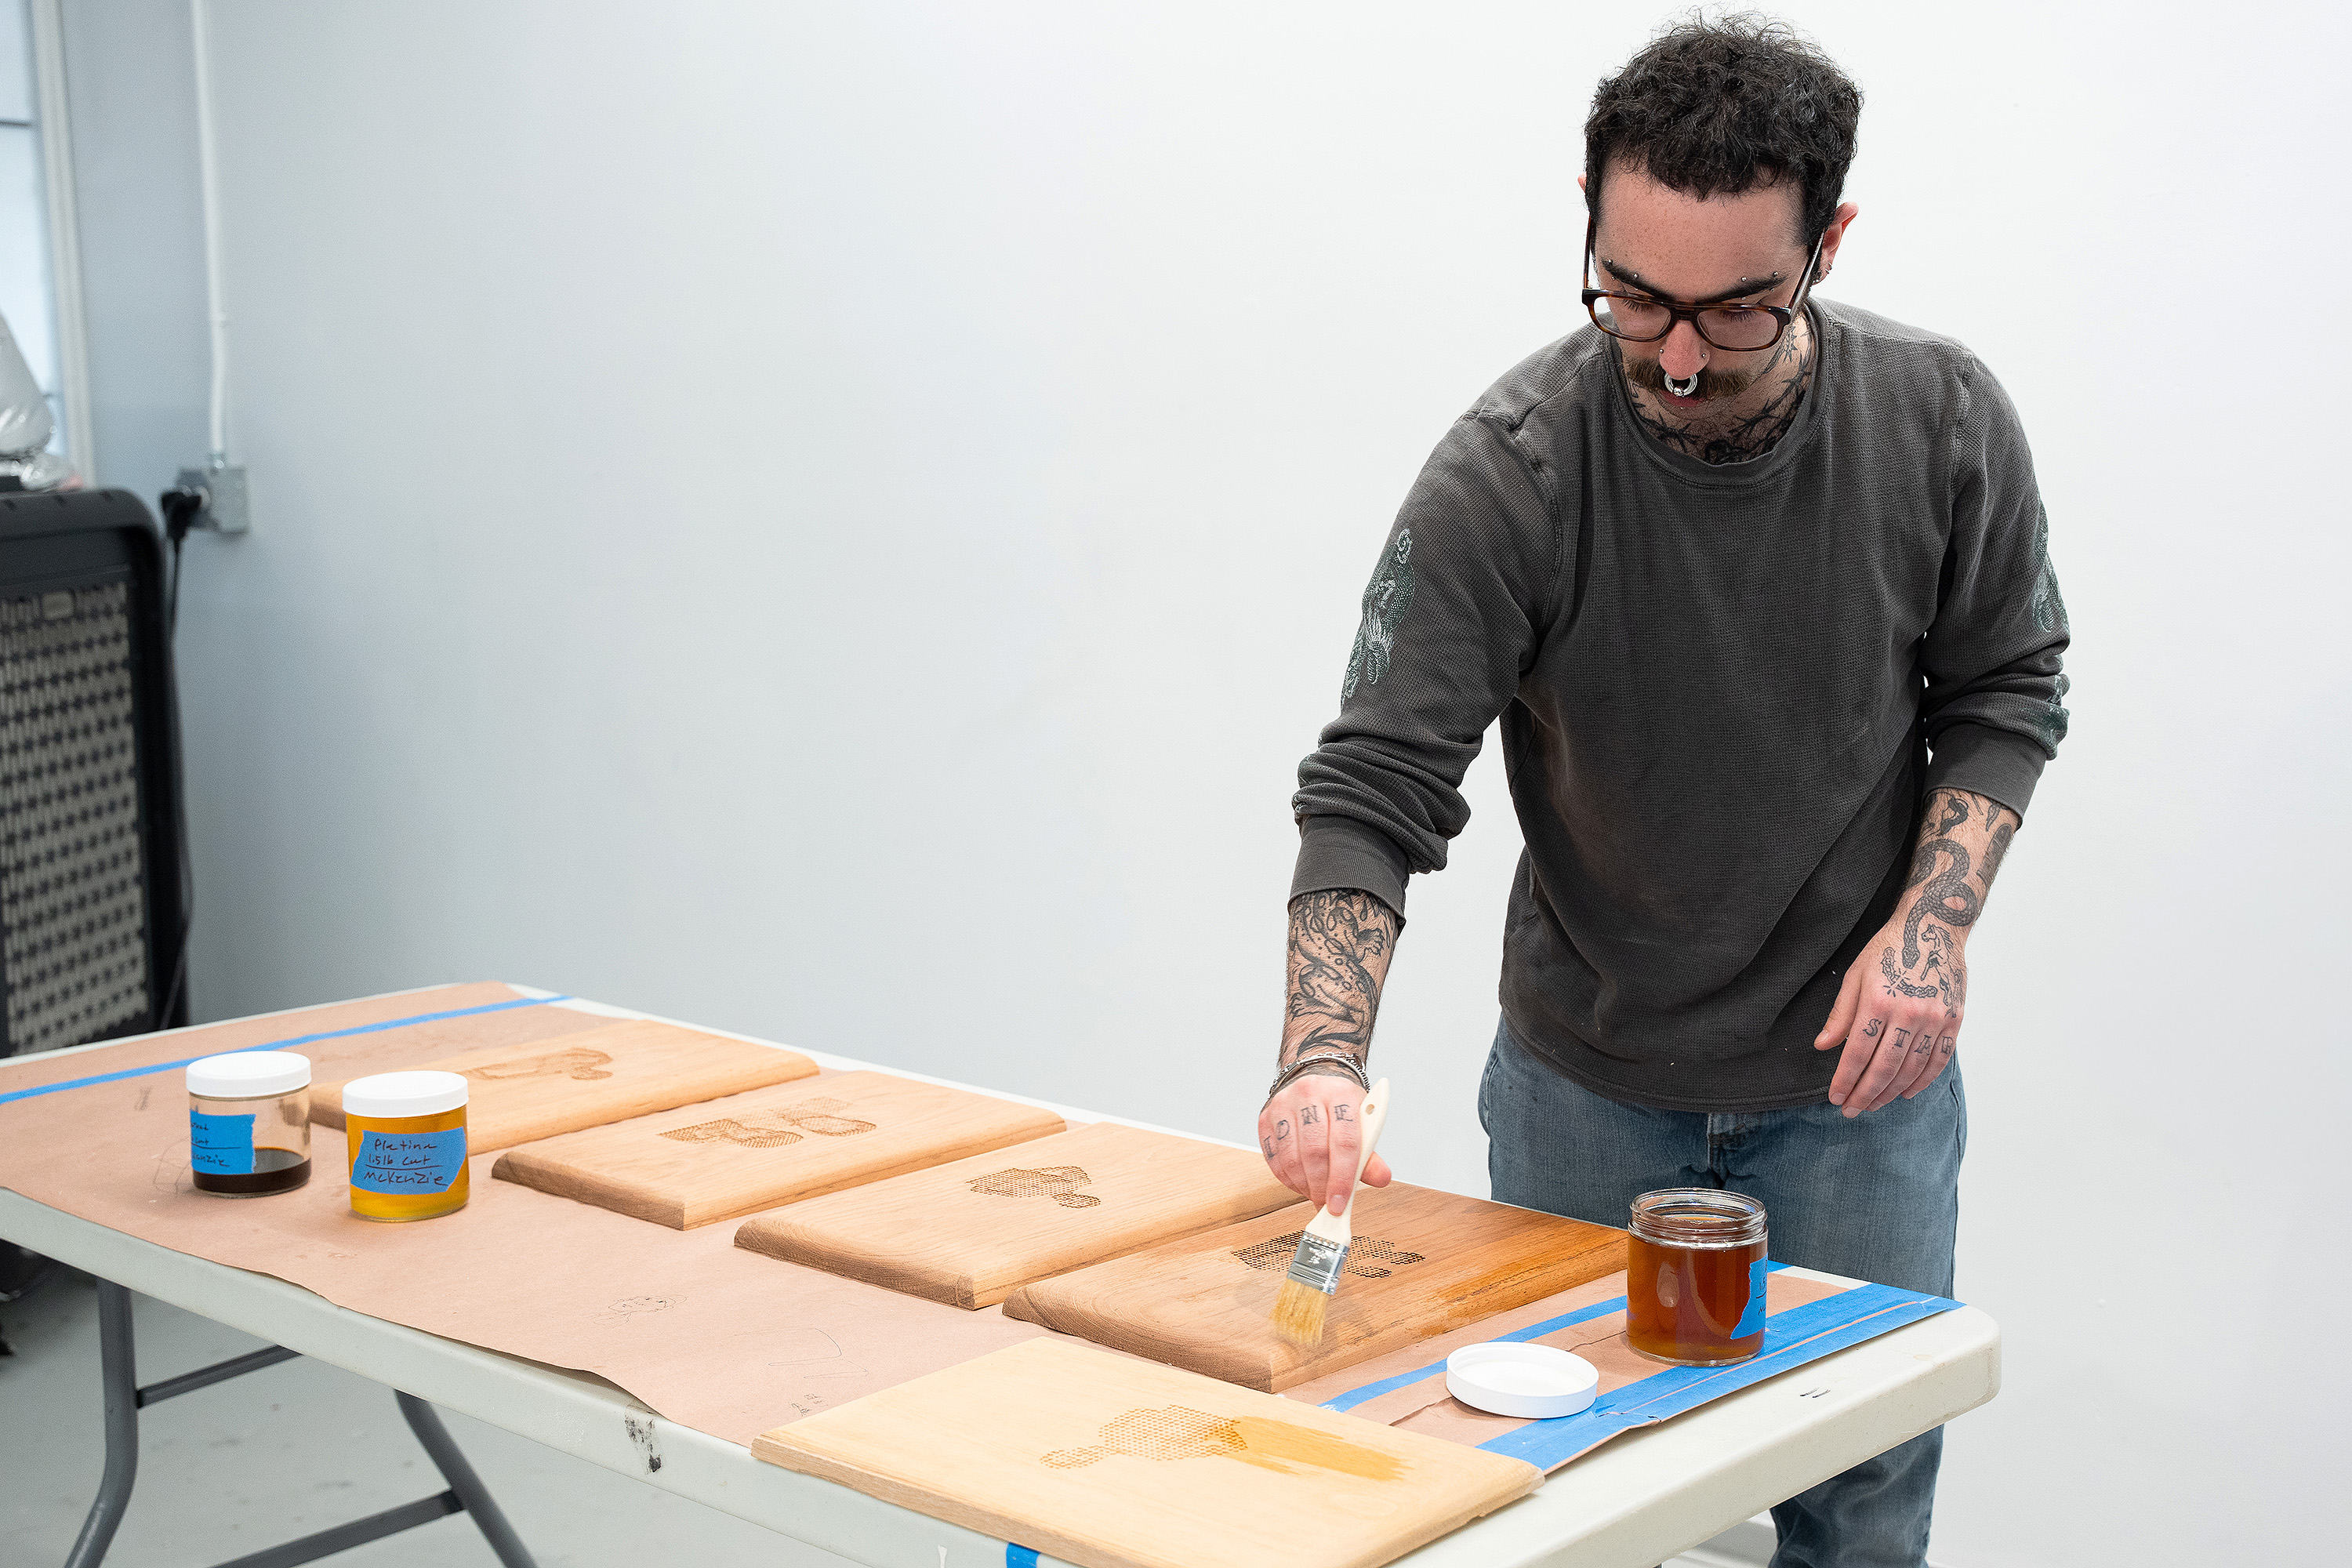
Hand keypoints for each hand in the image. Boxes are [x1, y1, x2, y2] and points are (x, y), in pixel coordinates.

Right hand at [1258, 1068, 1392, 1214]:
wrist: (1315, 1077)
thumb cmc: (1341, 1106)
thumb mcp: (1363, 1124)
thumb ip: (1370, 1155)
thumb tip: (1380, 1178)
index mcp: (1341, 1093)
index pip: (1344, 1143)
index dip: (1342, 1179)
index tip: (1340, 1204)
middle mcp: (1310, 1093)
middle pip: (1314, 1152)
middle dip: (1321, 1187)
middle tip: (1327, 1205)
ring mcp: (1283, 1104)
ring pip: (1291, 1158)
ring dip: (1304, 1186)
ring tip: (1315, 1193)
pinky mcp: (1265, 1117)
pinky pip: (1274, 1159)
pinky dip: (1287, 1179)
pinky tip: (1300, 1182)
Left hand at [1814, 908, 1963, 1116]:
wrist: (1934, 928)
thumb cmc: (1888, 950)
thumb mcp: (1856, 975)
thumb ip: (1841, 1014)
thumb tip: (1823, 1046)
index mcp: (1878, 1001)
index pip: (1858, 1052)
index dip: (1845, 1079)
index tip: (1835, 1097)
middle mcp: (1909, 1013)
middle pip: (1885, 1067)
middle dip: (1865, 1094)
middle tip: (1851, 1110)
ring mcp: (1935, 1019)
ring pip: (1911, 1069)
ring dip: (1891, 1093)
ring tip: (1874, 1105)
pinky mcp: (1954, 1021)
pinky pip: (1939, 1060)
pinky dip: (1922, 1081)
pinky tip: (1906, 1092)